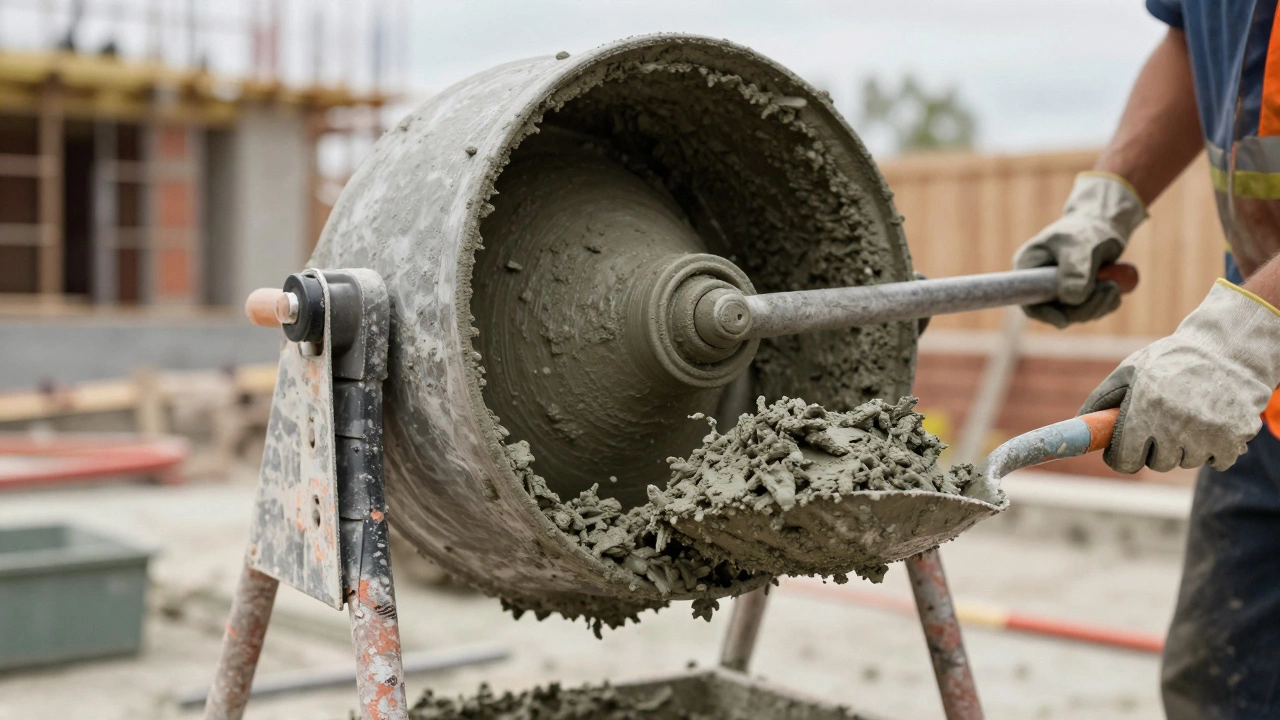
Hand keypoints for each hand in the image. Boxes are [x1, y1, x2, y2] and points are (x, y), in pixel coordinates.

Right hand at [1014, 173, 1146, 327]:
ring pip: (1075, 314)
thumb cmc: (1087, 229)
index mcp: (1028, 268)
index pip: (1028, 301)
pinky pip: (1089, 311)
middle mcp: (1040, 283)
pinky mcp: (1076, 295)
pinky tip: (1115, 288)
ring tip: (1114, 286)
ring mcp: (1058, 291)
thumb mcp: (1080, 245)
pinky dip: (1104, 304)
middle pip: (1055, 312)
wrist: (1103, 224)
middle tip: (1109, 291)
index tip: (1063, 321)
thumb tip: (1072, 300)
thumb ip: (1075, 270)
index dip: (1044, 314)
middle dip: (1083, 308)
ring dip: (1098, 306)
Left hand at [1080, 281, 1279, 472]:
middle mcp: (1175, 425)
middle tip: (1163, 424)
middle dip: (1155, 448)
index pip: (1125, 459)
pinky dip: (1215, 449)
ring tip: (1190, 416)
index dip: (1122, 457)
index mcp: (1145, 409)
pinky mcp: (1235, 437)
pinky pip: (1218, 461)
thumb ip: (1103, 398)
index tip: (1124, 452)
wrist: (1229, 348)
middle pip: (1157, 463)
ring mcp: (1208, 433)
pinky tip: (1213, 423)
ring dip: (1185, 447)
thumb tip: (1081, 422)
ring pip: (1187, 462)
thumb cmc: (1173, 359)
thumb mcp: (1131, 370)